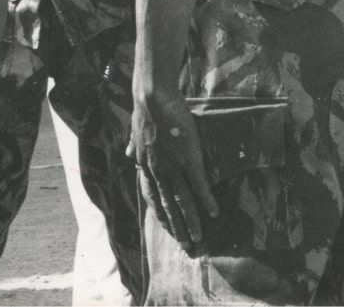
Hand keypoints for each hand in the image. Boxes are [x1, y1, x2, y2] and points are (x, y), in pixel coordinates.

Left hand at [129, 87, 216, 249]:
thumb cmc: (146, 110)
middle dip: (177, 228)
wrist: (152, 97)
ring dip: (192, 221)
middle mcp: (157, 171)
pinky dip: (206, 201)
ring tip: (199, 238)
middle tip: (186, 246)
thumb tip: (129, 153)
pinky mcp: (188, 158)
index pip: (152, 197)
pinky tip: (214, 213)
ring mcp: (173, 166)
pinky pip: (199, 185)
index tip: (168, 229)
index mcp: (146, 165)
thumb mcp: (135, 132)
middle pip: (168, 206)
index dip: (161, 215)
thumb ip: (133, 146)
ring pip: (183, 201)